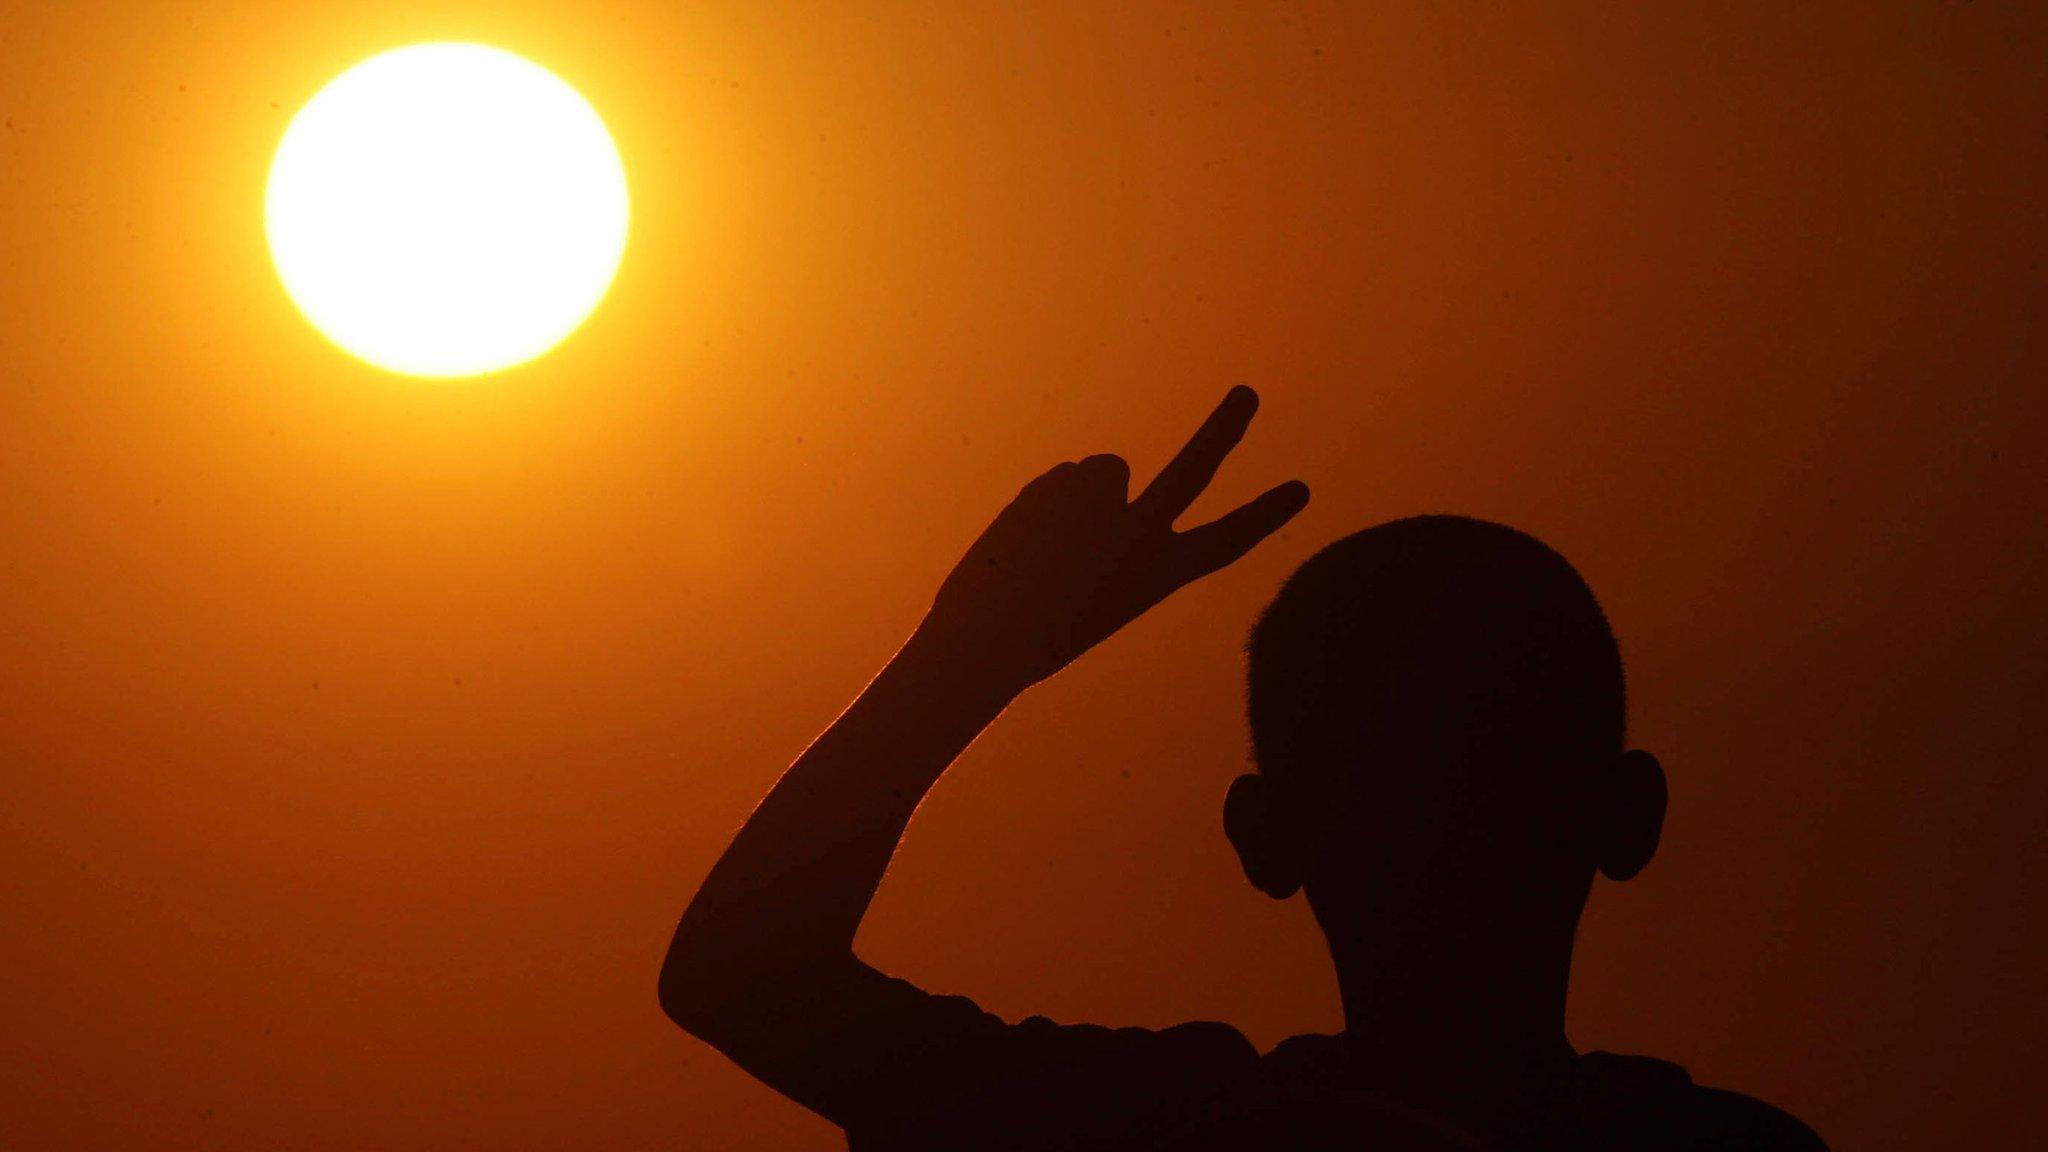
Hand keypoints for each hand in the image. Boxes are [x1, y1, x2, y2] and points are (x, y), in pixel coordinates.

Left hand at [921, 386, 1308, 692]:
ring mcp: (1101, 504)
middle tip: (1247, 396)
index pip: (1224, 543)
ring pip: (1103, 469)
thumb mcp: (1088, 596)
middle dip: (1224, 431)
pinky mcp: (1059, 484)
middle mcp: (1139, 535)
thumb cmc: (1035, 635)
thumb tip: (1106, 472)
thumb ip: (1109, 537)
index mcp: (1155, 578)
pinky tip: (1022, 539)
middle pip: (1193, 472)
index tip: (1300, 489)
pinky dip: (1043, 503)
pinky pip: (1060, 479)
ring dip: (1081, 494)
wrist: (982, 640)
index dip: (1264, 517)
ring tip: (1049, 542)